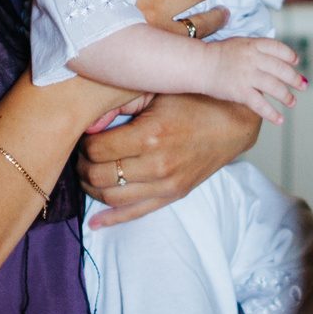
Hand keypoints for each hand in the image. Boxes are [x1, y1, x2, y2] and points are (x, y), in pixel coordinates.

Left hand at [77, 93, 259, 227]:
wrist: (233, 121)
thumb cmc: (194, 100)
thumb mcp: (156, 92)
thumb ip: (120, 105)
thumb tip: (88, 123)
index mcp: (150, 135)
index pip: (97, 149)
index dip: (83, 144)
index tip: (82, 136)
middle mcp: (157, 165)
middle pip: (100, 175)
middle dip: (82, 166)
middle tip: (80, 155)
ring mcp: (166, 184)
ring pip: (112, 197)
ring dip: (92, 188)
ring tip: (87, 174)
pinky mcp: (173, 195)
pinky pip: (135, 213)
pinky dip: (112, 219)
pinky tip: (95, 221)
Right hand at [202, 37, 303, 124]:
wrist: (197, 64)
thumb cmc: (216, 54)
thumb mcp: (238, 43)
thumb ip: (255, 49)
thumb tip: (273, 57)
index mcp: (252, 45)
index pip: (278, 48)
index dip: (290, 55)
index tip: (295, 62)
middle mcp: (252, 59)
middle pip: (281, 69)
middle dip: (294, 79)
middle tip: (302, 85)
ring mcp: (247, 75)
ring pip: (275, 87)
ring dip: (287, 96)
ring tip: (292, 102)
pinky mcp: (240, 91)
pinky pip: (260, 105)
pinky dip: (272, 114)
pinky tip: (280, 120)